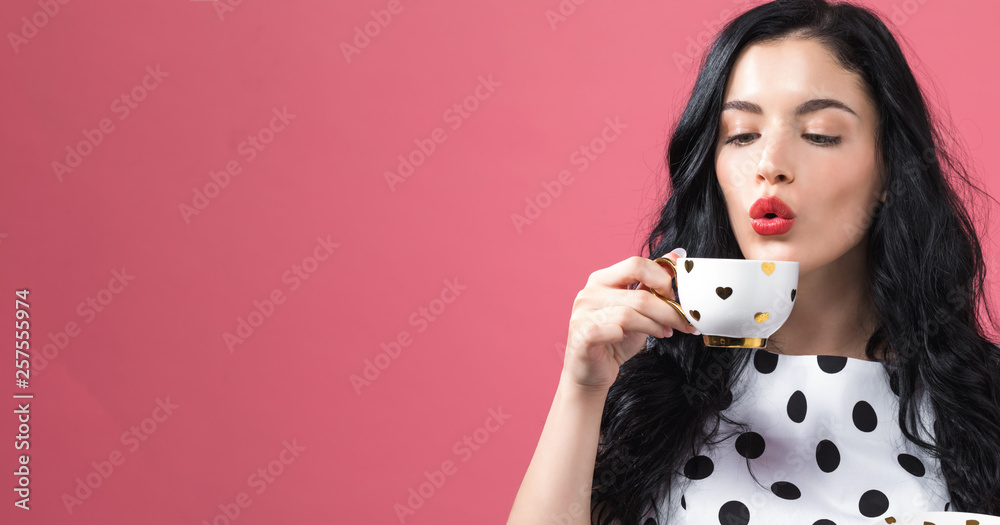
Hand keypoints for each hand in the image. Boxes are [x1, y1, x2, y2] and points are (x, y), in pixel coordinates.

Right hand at [562, 248, 698, 391]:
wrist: (589, 373)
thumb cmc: (614, 341)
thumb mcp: (636, 310)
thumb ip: (651, 285)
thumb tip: (676, 255)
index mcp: (602, 279)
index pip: (636, 264)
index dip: (662, 278)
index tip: (675, 296)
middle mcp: (589, 292)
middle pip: (639, 294)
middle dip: (668, 309)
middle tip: (683, 320)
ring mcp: (583, 314)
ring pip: (630, 314)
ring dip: (656, 325)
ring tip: (666, 333)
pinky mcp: (582, 335)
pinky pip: (614, 330)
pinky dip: (633, 335)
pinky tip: (636, 340)